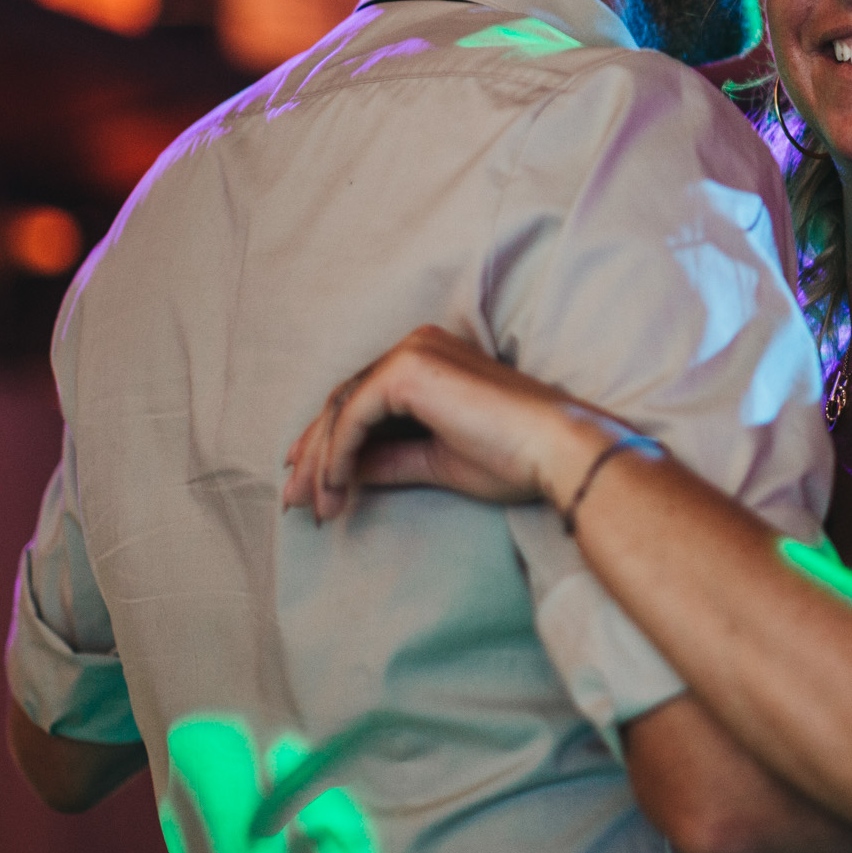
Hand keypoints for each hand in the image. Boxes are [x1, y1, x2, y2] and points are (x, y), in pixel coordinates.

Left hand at [282, 325, 603, 520]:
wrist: (556, 450)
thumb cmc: (513, 457)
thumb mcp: (436, 461)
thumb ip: (389, 460)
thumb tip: (343, 474)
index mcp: (429, 360)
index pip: (363, 399)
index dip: (329, 442)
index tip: (311, 482)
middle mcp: (417, 346)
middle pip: (345, 401)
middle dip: (314, 455)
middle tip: (296, 501)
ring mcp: (412, 354)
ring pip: (342, 408)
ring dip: (321, 461)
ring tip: (313, 506)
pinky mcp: (408, 371)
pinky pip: (353, 416)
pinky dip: (337, 454)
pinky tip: (334, 488)